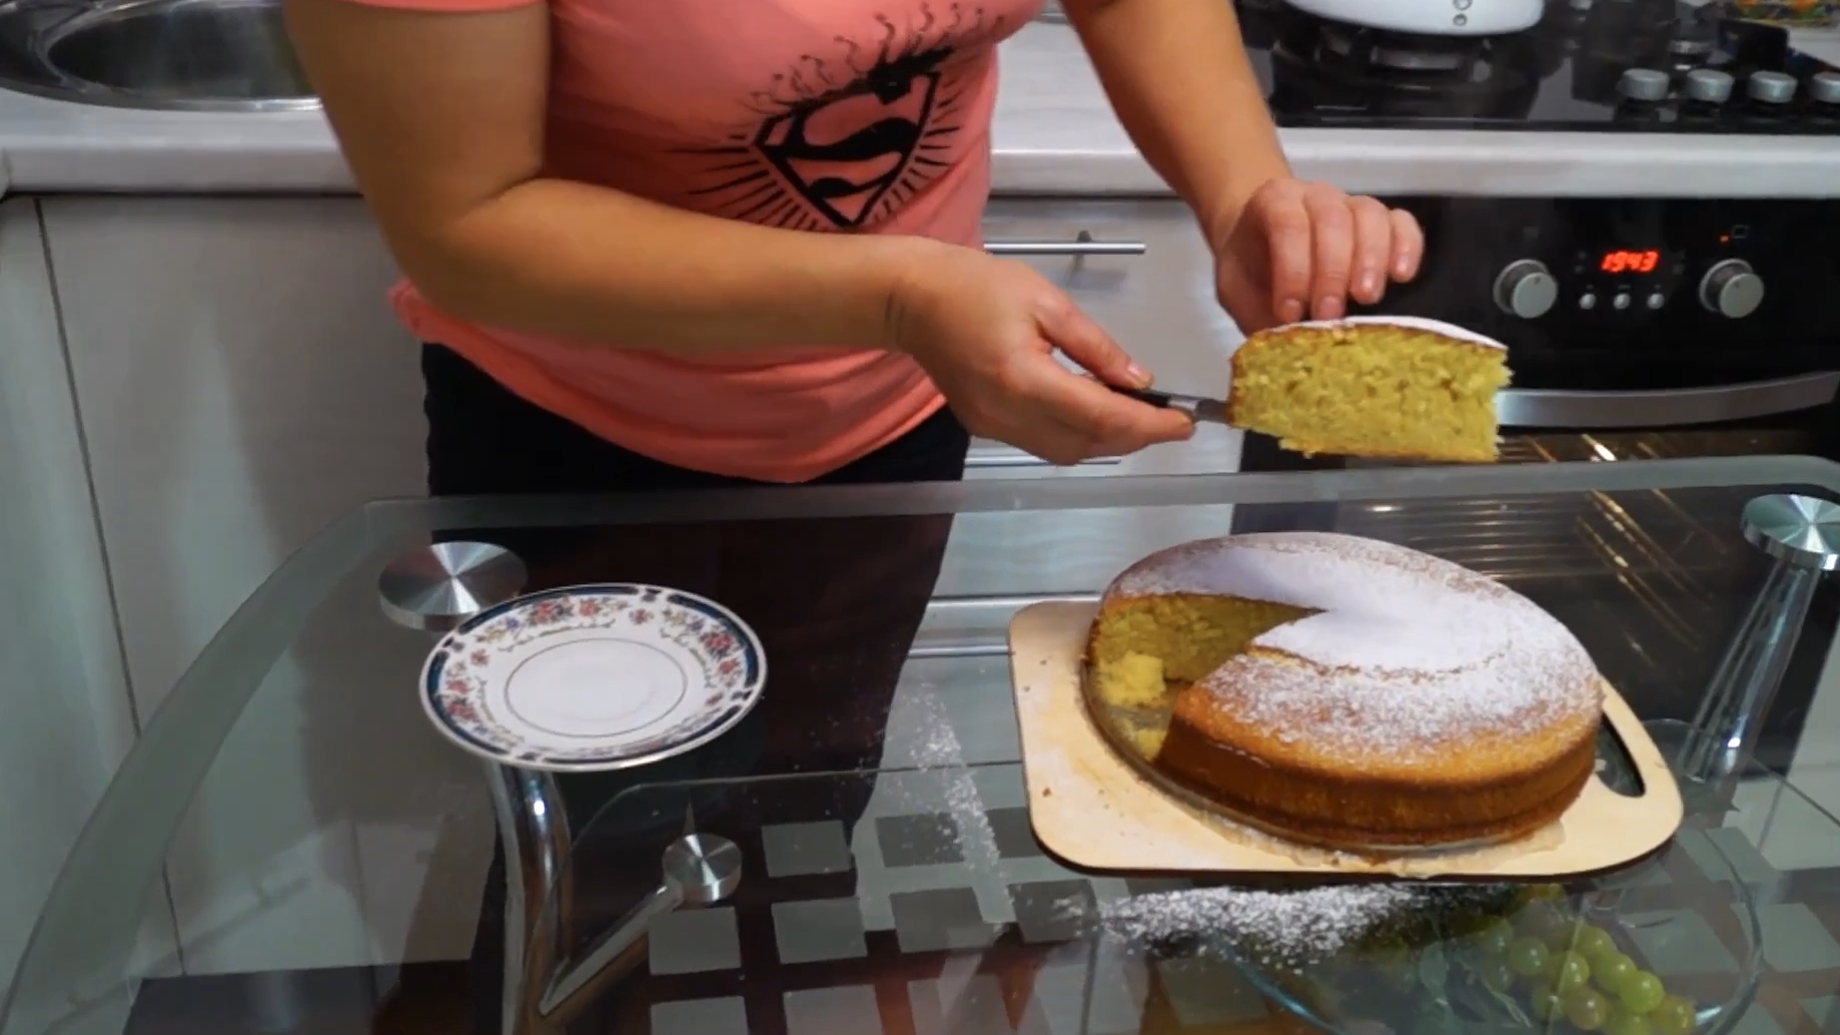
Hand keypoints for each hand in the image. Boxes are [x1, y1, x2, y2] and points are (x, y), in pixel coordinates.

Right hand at [886, 243, 1193, 465]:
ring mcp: (993, 427)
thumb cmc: (979, 286)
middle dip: (1134, 436)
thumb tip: (1141, 381)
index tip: (1185, 422)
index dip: (1148, 424)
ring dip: (1108, 440)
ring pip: (1066, 451)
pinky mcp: (986, 428)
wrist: (913, 300)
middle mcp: (1007, 414)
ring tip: (1140, 418)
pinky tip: (1094, 412)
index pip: (1099, 416)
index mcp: (1024, 378)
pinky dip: (1077, 435)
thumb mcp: (1047, 302)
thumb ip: (1096, 347)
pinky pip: (1043, 443)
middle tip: (1171, 420)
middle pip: (1086, 443)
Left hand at [1212, 178, 1424, 332]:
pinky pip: (1401, 223)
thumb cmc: (1251, 269)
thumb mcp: (1236, 288)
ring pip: (1370, 216)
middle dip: (1332, 271)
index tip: (1290, 313)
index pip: (1288, 225)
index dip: (1293, 269)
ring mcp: (1351, 203)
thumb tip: (1284, 352)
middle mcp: (1315, 195)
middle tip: (1329, 314)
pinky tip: (1402, 277)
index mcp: (1274, 202)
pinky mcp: (1382, 220)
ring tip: (1366, 298)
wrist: (1261, 241)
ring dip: (1370, 259)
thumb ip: (1254, 308)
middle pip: (1332, 219)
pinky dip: (1407, 246)